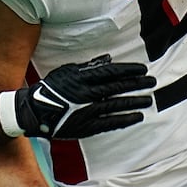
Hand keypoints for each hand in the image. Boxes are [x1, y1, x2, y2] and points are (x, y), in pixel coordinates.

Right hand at [3, 55, 154, 139]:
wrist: (33, 112)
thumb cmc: (51, 88)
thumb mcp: (67, 71)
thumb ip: (89, 66)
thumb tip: (108, 59)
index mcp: (81, 77)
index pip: (111, 72)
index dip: (129, 70)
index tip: (143, 69)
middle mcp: (85, 93)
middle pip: (117, 88)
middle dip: (137, 84)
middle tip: (152, 82)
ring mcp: (86, 111)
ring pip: (116, 105)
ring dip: (134, 102)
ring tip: (149, 100)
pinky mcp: (86, 127)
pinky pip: (109, 123)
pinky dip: (124, 119)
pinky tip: (137, 116)